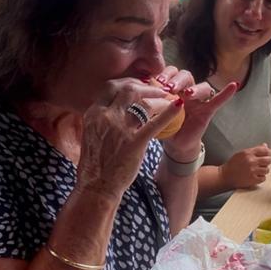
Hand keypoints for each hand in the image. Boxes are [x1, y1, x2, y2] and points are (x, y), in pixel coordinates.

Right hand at [77, 78, 185, 200]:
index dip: (127, 82)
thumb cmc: (95, 163)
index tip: (138, 84)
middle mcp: (106, 117)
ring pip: (143, 102)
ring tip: (167, 97)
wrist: (96, 186)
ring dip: (157, 96)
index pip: (111, 87)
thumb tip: (111, 106)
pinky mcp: (135, 143)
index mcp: (93, 113)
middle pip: (128, 89)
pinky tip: (179, 106)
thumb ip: (100, 118)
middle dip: (145, 86)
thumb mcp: (91, 133)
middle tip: (156, 89)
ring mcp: (120, 129)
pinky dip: (169, 113)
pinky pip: (155, 123)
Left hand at [147, 65, 238, 159]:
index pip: (171, 73)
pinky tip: (234, 85)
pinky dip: (226, 93)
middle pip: (186, 76)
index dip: (165, 74)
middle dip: (177, 80)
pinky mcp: (208, 111)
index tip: (156, 80)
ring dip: (195, 88)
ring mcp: (199, 100)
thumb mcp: (154, 111)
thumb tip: (139, 90)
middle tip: (168, 87)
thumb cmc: (164, 125)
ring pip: (202, 86)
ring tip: (188, 94)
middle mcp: (187, 91)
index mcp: (173, 88)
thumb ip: (151, 101)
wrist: (175, 144)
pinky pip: (218, 100)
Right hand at [219, 143, 270, 188]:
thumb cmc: (233, 164)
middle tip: (263, 163)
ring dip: (263, 170)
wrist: (225, 176)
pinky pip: (263, 178)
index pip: (265, 150)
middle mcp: (251, 161)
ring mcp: (252, 171)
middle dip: (267, 162)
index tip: (268, 155)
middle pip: (268, 160)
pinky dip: (260, 178)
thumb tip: (265, 145)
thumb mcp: (242, 153)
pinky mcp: (252, 180)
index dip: (268, 153)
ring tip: (257, 170)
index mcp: (248, 153)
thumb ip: (254, 149)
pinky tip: (255, 176)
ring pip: (267, 170)